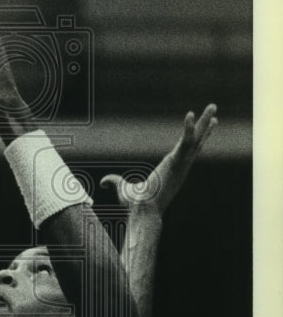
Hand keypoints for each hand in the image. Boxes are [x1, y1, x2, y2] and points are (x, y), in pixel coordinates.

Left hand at [101, 104, 217, 214]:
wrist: (142, 210)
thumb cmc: (135, 204)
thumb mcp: (123, 190)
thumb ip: (114, 182)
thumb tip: (103, 182)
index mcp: (173, 169)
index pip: (188, 149)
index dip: (196, 137)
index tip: (206, 126)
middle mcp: (181, 165)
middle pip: (197, 141)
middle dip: (206, 125)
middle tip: (213, 109)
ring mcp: (181, 164)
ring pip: (197, 138)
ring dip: (205, 121)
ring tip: (213, 106)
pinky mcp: (176, 162)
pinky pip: (185, 142)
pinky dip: (188, 129)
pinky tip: (190, 114)